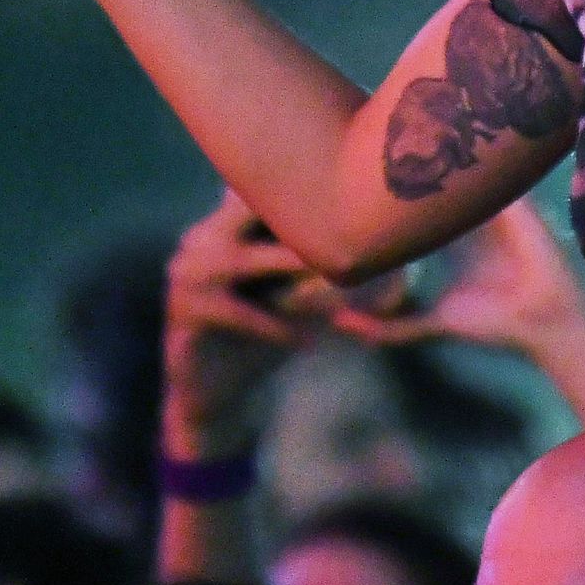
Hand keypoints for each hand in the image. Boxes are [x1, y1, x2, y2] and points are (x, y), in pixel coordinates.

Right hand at [161, 190, 329, 458]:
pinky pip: (235, 313)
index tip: (355, 194)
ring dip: (291, 267)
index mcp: (226, 225)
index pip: (266, 191)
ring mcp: (187, 274)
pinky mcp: (183, 313)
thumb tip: (401, 255)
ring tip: (335, 279)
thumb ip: (326, 265)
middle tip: (349, 229)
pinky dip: (273, 326)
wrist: (215, 395)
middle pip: (248, 208)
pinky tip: (306, 344)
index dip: (308, 190)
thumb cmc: (265, 336)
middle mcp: (202, 239)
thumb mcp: (299, 295)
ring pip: (244, 261)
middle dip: (299, 219)